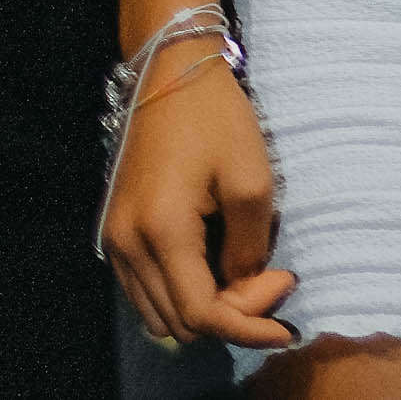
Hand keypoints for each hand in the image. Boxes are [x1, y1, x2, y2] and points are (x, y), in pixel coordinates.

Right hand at [101, 57, 295, 349]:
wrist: (171, 77)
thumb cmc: (217, 119)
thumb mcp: (253, 177)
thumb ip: (250, 245)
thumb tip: (247, 286)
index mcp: (161, 233)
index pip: (200, 313)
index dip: (247, 324)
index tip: (285, 306)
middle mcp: (126, 247)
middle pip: (178, 321)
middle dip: (231, 315)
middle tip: (272, 278)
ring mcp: (115, 242)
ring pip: (159, 313)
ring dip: (206, 308)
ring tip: (249, 273)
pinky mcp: (116, 234)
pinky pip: (146, 291)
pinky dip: (183, 294)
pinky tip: (218, 269)